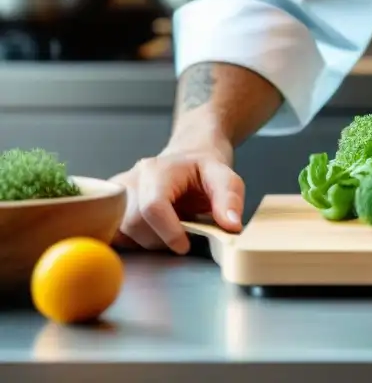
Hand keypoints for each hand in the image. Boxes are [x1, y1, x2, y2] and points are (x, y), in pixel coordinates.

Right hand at [109, 147, 244, 254]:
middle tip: (182, 234)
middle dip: (159, 239)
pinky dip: (131, 240)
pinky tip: (150, 232)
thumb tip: (231, 226)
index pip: (153, 207)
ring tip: (168, 228)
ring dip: (146, 240)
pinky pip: (112, 233)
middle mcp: (131, 179)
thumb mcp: (225, 178)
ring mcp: (116, 193)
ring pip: (120, 231)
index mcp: (158, 170)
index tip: (186, 245)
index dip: (169, 233)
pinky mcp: (109, 206)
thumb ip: (230, 199)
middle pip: (134, 223)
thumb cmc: (203, 169)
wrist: (187, 157)